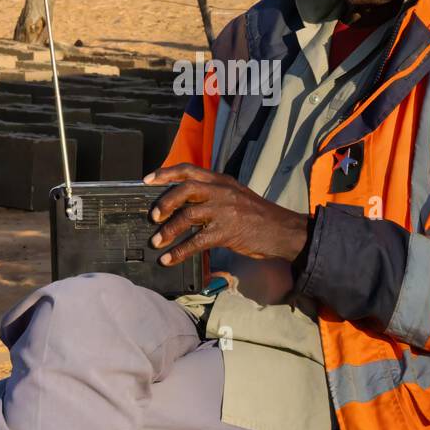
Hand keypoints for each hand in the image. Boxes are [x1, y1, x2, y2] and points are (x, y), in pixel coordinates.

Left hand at [144, 163, 309, 266]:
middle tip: (153, 216)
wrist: (282, 231)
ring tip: (156, 242)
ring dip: (168, 231)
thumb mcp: (236, 195)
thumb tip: (185, 203)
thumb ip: (214, 194)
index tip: (147, 180)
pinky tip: (170, 259)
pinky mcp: (227, 232)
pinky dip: (179, 251)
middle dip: (164, 202)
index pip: (188, 170)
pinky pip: (196, 241)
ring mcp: (224, 211)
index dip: (165, 173)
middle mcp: (221, 191)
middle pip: (185, 189)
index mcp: (221, 180)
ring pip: (187, 216)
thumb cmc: (258, 215)